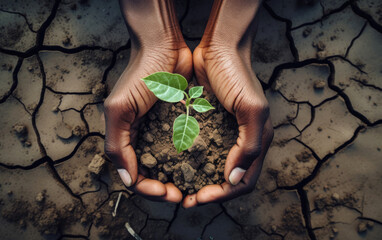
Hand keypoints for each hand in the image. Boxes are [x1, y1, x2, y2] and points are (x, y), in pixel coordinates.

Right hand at [104, 0, 191, 201]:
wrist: (165, 46)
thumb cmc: (140, 74)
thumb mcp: (119, 108)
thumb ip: (117, 143)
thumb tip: (127, 179)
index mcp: (128, 138)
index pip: (136, 176)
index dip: (150, 189)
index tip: (168, 193)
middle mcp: (146, 138)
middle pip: (155, 175)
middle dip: (167, 190)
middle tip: (184, 196)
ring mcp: (165, 131)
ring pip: (172, 165)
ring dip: (181, 179)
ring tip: (196, 187)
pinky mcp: (182, 122)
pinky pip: (187, 147)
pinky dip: (192, 161)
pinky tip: (204, 167)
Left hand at [183, 0, 272, 206]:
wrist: (219, 47)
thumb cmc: (237, 73)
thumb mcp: (251, 108)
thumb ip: (248, 145)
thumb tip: (235, 179)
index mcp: (257, 140)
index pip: (244, 181)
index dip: (223, 194)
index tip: (199, 198)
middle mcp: (242, 140)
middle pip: (228, 180)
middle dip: (209, 193)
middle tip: (186, 200)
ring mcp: (225, 133)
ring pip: (214, 168)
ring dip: (199, 181)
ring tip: (178, 188)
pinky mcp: (210, 125)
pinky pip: (202, 151)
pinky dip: (191, 163)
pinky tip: (175, 166)